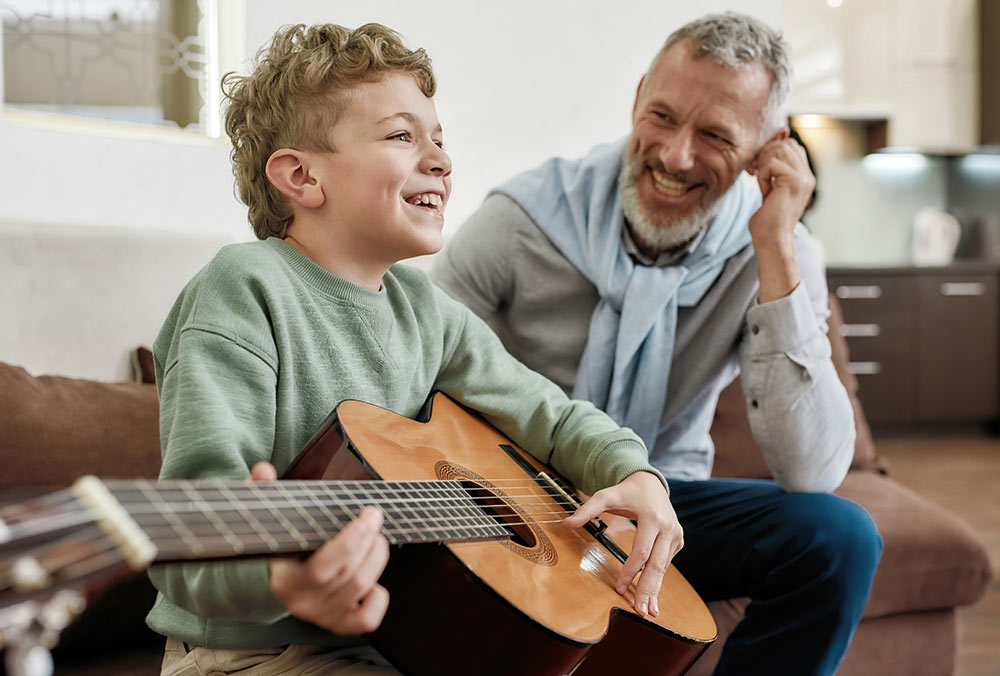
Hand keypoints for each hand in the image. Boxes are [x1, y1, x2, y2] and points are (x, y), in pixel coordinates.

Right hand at [249, 461, 390, 634]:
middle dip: (371, 542)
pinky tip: (373, 578)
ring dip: (377, 559)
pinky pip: (367, 620)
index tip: (368, 514)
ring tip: (376, 538)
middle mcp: (301, 602)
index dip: (352, 542)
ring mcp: (320, 616)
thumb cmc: (276, 544)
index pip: (322, 570)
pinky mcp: (336, 624)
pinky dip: (378, 598)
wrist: (269, 583)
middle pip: (350, 576)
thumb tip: (262, 470)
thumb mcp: (267, 518)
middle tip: (374, 519)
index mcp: (284, 579)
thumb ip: (262, 492)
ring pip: (360, 590)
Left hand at [561, 471, 681, 616]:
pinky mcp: (678, 540)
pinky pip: (666, 563)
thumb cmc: (627, 492)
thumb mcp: (606, 495)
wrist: (651, 483)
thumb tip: (565, 523)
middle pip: (657, 565)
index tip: (619, 588)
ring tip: (648, 610)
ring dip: (655, 590)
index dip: (630, 572)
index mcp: (653, 518)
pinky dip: (658, 580)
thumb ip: (586, 510)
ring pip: (664, 568)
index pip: (641, 552)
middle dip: (649, 590)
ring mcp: (676, 535)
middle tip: (641, 611)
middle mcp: (668, 527)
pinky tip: (652, 595)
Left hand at [746, 133, 813, 301]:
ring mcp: (803, 178)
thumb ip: (773, 164)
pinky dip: (762, 177)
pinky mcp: (793, 182)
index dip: (771, 151)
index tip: (759, 168)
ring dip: (763, 166)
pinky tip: (765, 192)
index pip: (790, 145)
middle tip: (756, 174)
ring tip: (763, 185)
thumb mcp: (771, 185)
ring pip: (777, 151)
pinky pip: (771, 164)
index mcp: (805, 176)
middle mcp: (807, 175)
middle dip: (765, 156)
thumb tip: (777, 134)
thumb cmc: (767, 217)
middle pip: (784, 144)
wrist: (771, 240)